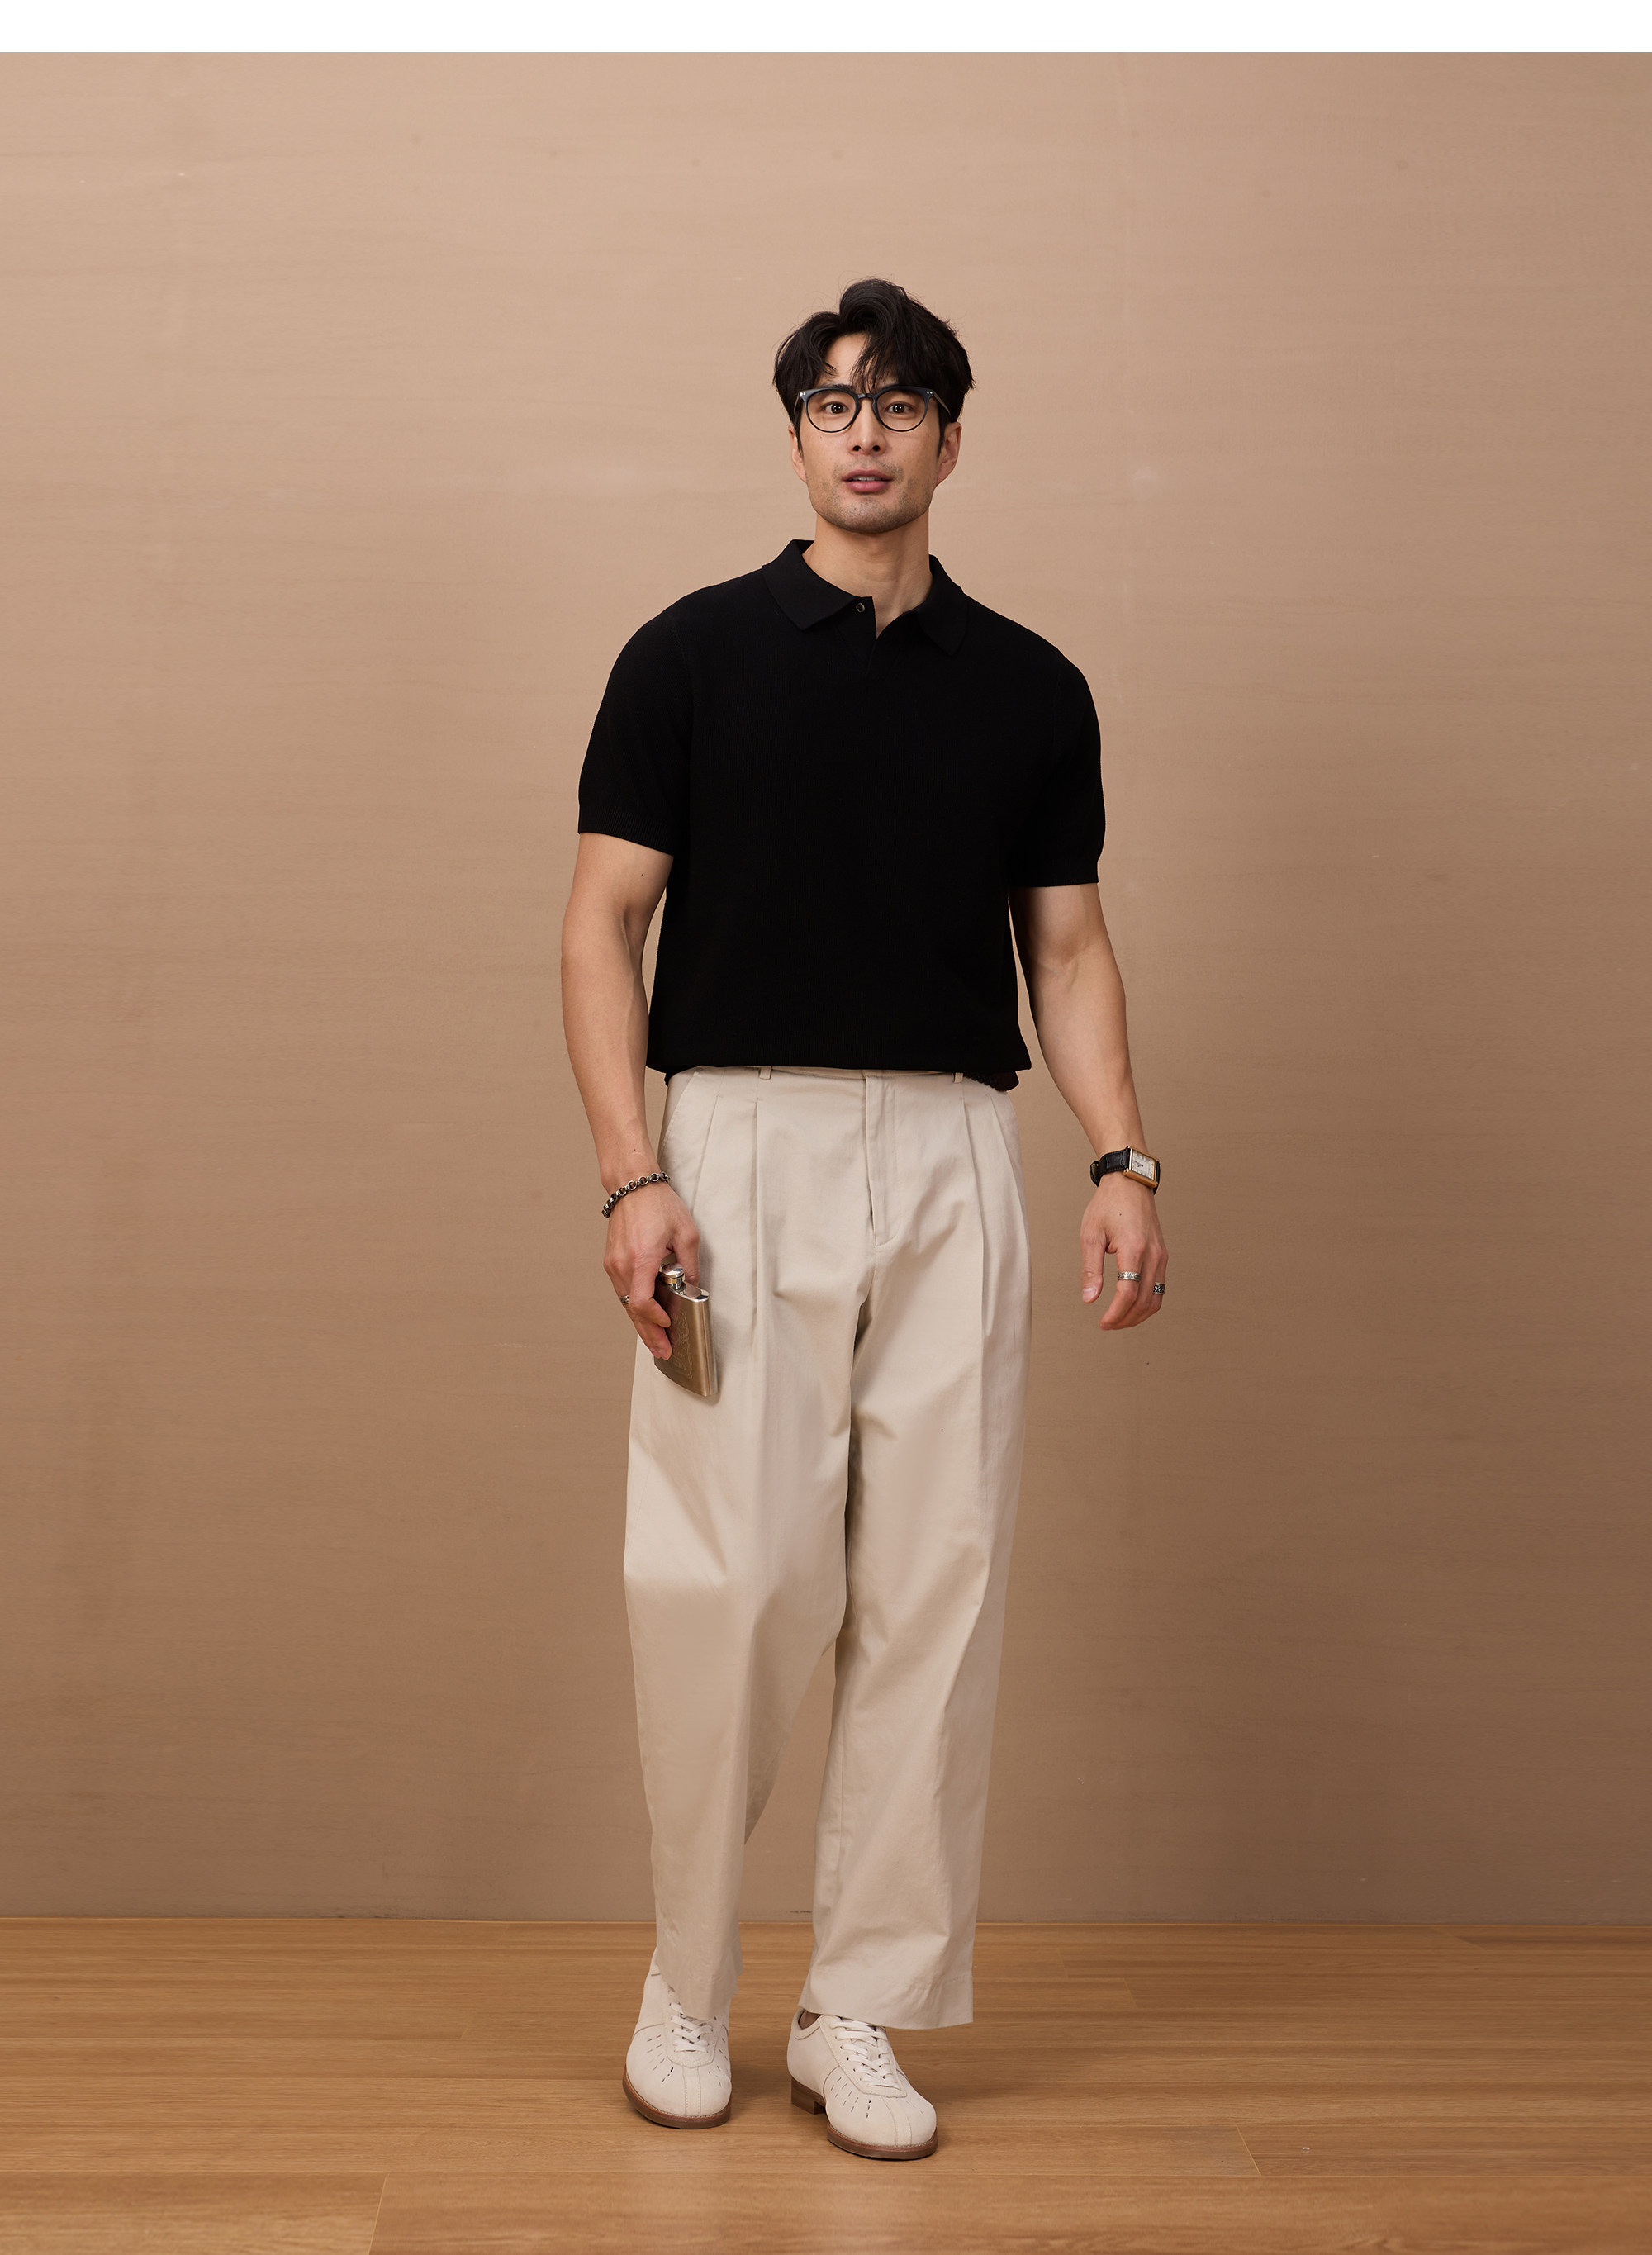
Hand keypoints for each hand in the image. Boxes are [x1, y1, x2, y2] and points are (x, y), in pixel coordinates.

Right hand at [603, 1182, 699, 1357]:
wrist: (631, 1186)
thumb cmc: (658, 1205)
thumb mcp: (686, 1234)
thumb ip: (690, 1266)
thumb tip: (692, 1290)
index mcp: (641, 1258)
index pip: (643, 1302)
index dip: (656, 1319)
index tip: (669, 1324)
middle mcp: (622, 1265)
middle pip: (633, 1310)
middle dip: (649, 1334)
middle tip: (663, 1352)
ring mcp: (613, 1264)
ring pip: (626, 1304)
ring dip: (641, 1324)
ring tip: (655, 1343)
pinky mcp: (611, 1262)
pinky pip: (623, 1291)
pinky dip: (634, 1308)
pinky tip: (645, 1319)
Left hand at [1080, 1178, 1167, 1330]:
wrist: (1130, 1183)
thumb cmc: (1108, 1205)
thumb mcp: (1091, 1235)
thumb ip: (1090, 1269)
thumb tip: (1090, 1299)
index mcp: (1134, 1248)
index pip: (1129, 1293)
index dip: (1116, 1314)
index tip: (1102, 1323)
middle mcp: (1153, 1255)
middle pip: (1145, 1301)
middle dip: (1126, 1319)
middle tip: (1107, 1325)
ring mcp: (1161, 1256)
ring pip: (1156, 1298)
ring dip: (1138, 1315)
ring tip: (1119, 1319)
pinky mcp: (1163, 1256)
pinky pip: (1160, 1288)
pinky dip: (1147, 1303)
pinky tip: (1131, 1305)